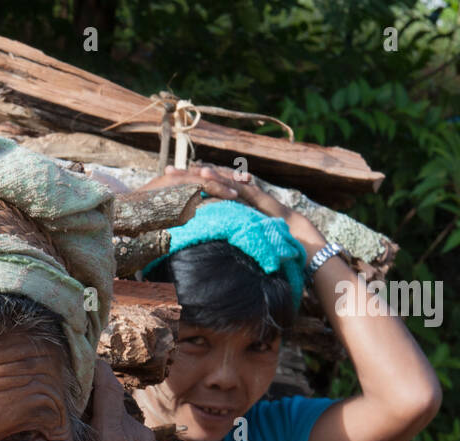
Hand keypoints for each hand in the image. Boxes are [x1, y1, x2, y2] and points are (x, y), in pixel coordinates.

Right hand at [70, 360, 160, 440]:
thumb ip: (79, 435)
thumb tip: (70, 410)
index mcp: (116, 433)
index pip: (108, 384)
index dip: (95, 367)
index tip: (81, 356)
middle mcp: (137, 436)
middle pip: (114, 404)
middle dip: (95, 398)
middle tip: (72, 397)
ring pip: (123, 424)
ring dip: (107, 422)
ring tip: (85, 428)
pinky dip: (118, 439)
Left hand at [143, 163, 325, 253]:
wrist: (294, 237)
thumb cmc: (265, 241)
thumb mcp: (237, 240)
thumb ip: (223, 239)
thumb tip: (202, 251)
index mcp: (230, 204)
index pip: (205, 193)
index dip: (188, 190)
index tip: (166, 188)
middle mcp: (236, 194)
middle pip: (209, 182)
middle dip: (189, 177)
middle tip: (167, 172)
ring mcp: (246, 193)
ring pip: (220, 179)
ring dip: (200, 173)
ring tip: (182, 169)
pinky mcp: (254, 195)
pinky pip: (234, 186)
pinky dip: (219, 179)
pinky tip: (205, 174)